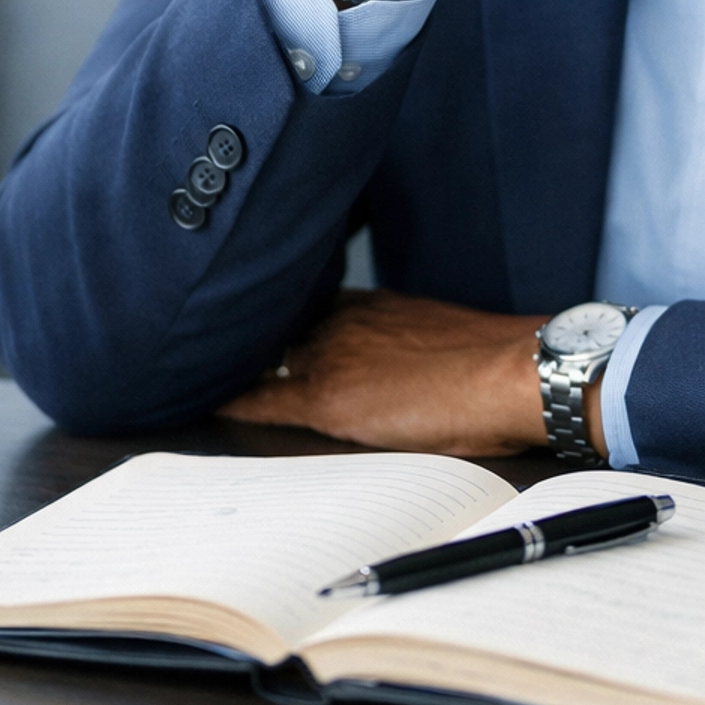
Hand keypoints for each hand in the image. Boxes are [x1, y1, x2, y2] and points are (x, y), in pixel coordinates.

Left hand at [219, 289, 571, 457]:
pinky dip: (233, 396)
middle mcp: (346, 318)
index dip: (277, 317)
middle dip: (246, 334)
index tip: (250, 314)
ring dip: (235, 360)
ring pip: (265, 354)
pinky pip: (265, 395)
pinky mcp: (327, 394)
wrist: (513, 372)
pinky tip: (206, 399)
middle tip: (203, 332)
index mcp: (374, 305)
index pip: (308, 306)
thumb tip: (416, 372)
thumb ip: (411, 346)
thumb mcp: (445, 340)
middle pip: (277, 327)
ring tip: (191, 362)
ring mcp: (333, 353)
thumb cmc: (497, 364)